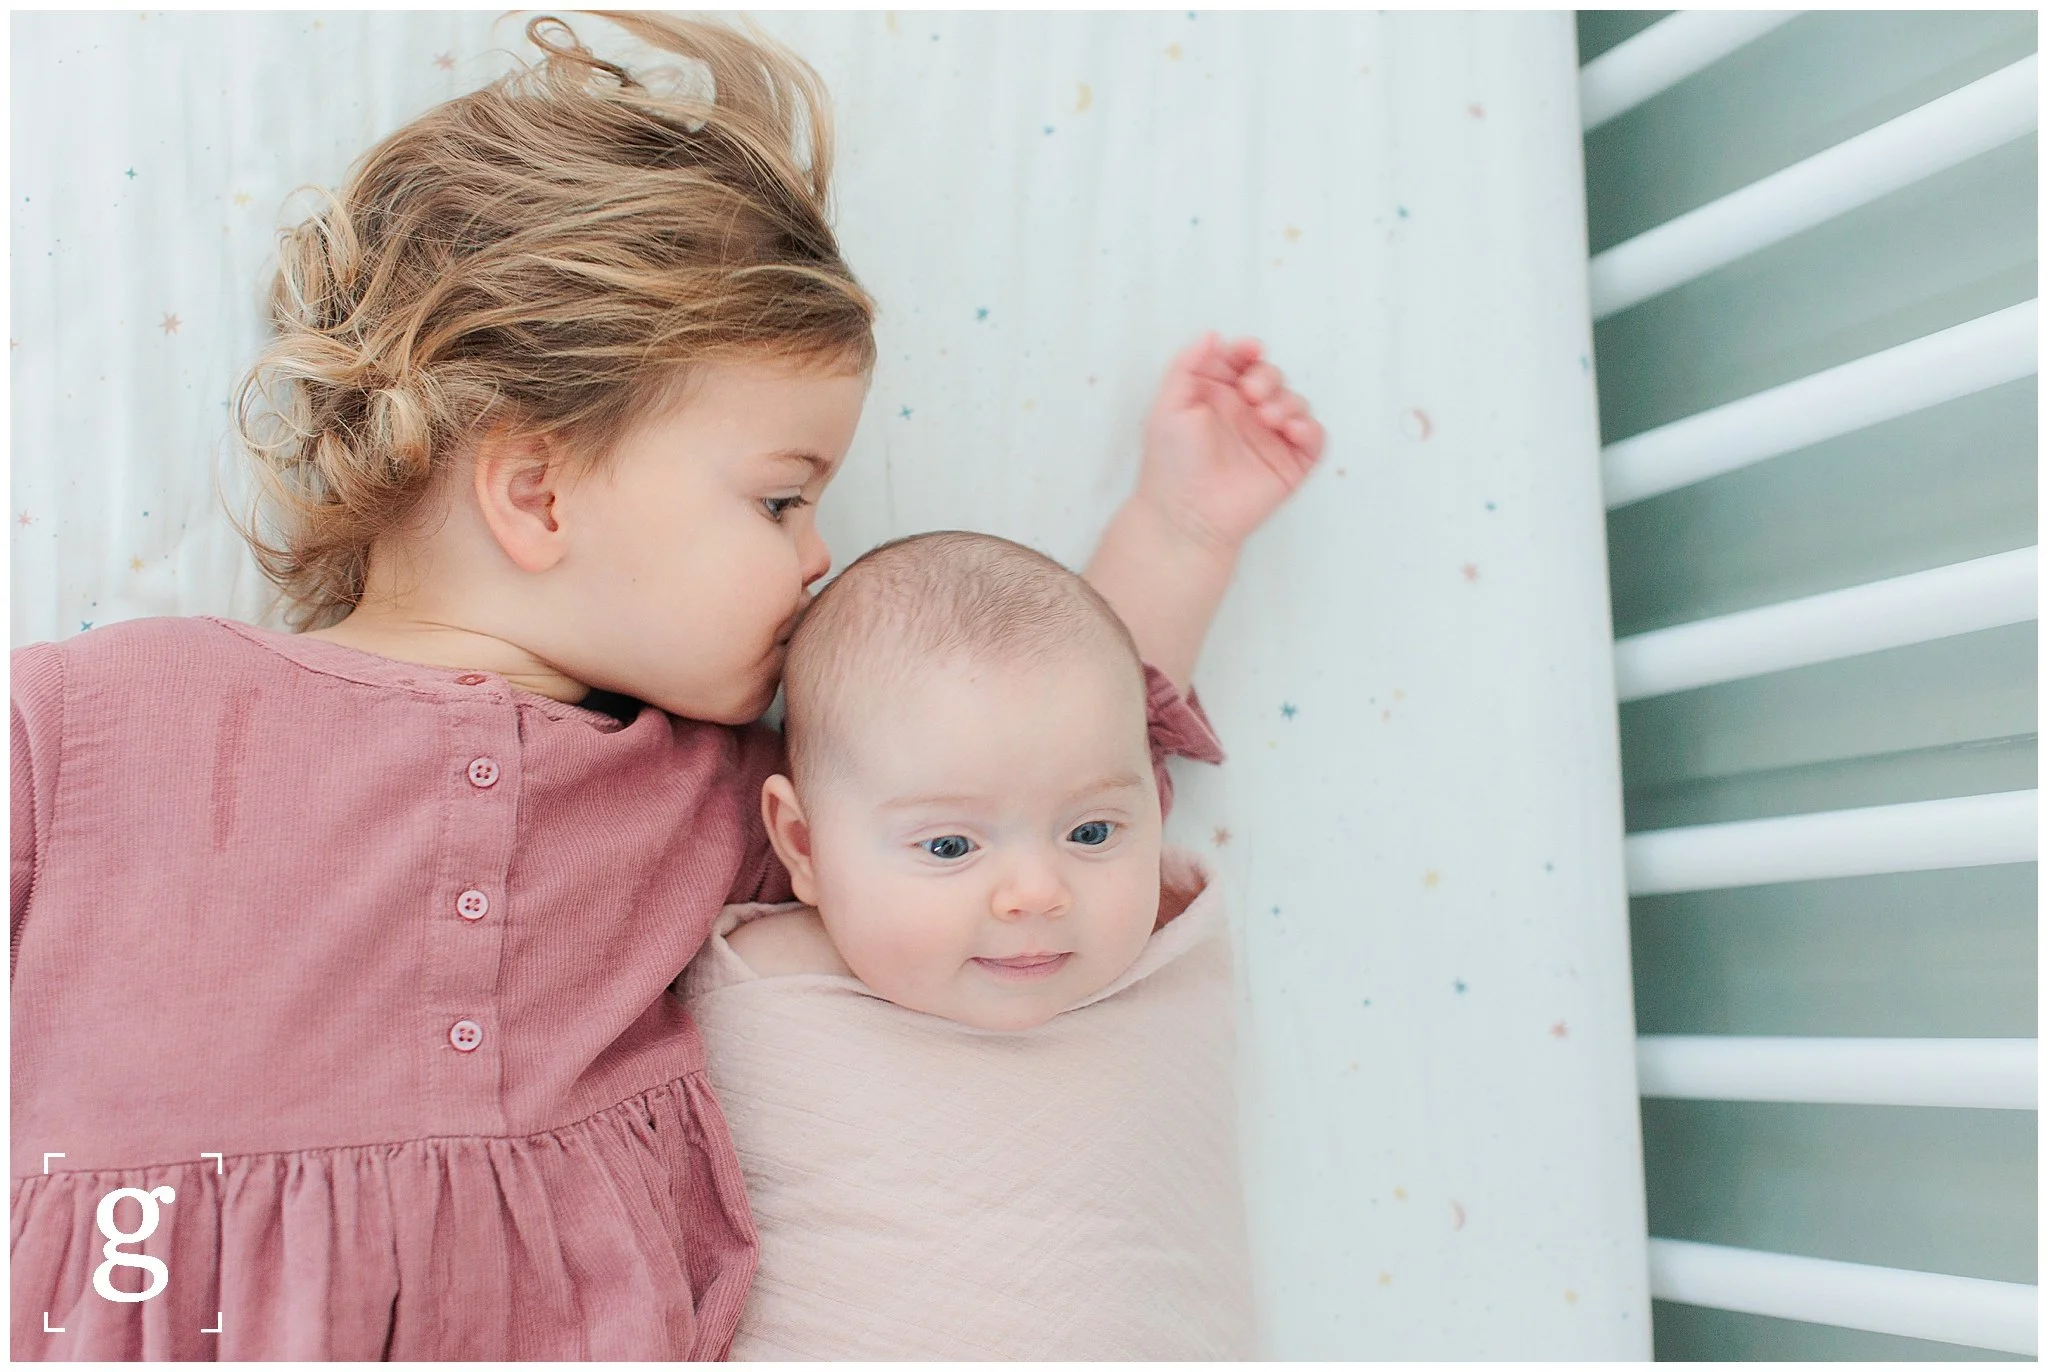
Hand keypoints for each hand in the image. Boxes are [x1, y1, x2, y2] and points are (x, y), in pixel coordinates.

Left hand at [1135, 332, 1325, 555]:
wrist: (1186, 514)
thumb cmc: (1172, 464)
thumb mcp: (1168, 405)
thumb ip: (1187, 365)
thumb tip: (1211, 334)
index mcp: (1217, 397)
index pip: (1241, 362)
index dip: (1248, 351)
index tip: (1249, 350)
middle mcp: (1245, 415)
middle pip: (1271, 377)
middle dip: (1267, 376)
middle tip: (1252, 394)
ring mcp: (1269, 439)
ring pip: (1295, 402)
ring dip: (1286, 401)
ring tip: (1266, 418)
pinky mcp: (1290, 463)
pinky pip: (1314, 437)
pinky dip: (1309, 428)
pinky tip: (1291, 430)